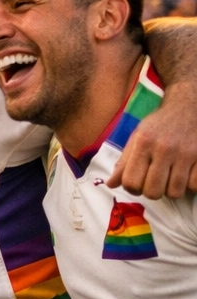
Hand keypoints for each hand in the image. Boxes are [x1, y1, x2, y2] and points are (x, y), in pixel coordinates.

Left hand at [108, 83, 196, 198]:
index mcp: (143, 143)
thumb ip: (124, 162)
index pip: (131, 182)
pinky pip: (194, 186)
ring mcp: (186, 153)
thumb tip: (110, 184)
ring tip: (171, 178)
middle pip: (153, 192)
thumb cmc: (160, 125)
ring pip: (175, 192)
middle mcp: (164, 148)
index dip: (132, 189)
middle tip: (155, 182)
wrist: (189, 106)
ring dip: (171, 190)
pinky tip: (186, 175)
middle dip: (152, 192)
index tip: (138, 184)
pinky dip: (190, 185)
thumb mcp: (137, 137)